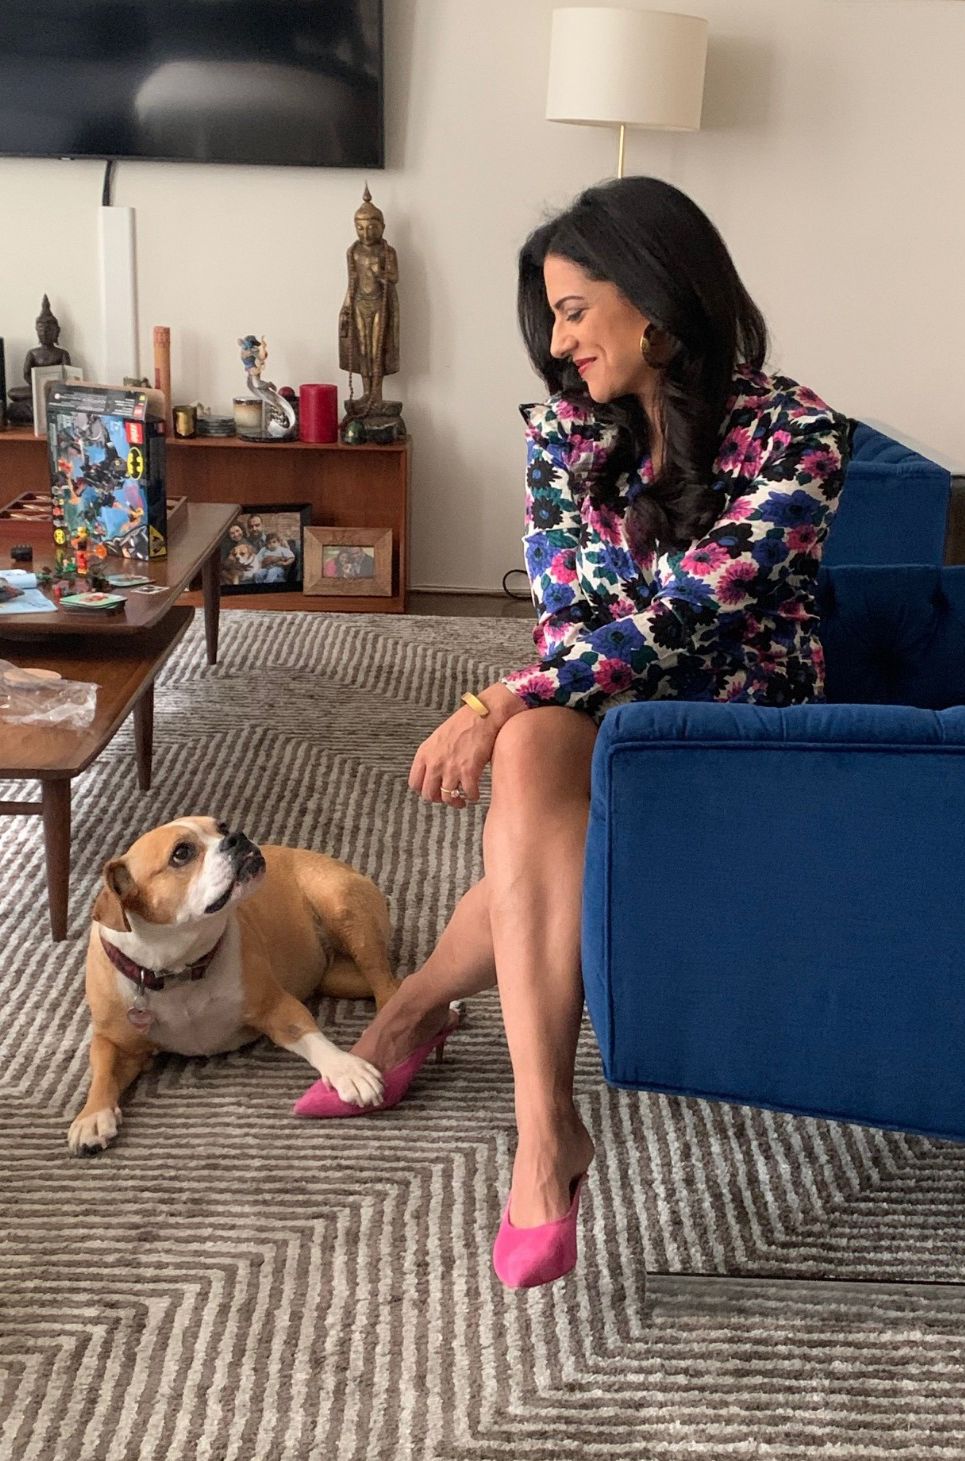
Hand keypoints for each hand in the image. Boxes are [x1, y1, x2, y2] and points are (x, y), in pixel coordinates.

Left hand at [409, 684, 524, 808]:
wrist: (482, 715)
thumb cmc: (463, 724)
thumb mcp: (437, 738)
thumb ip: (432, 756)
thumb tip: (433, 773)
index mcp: (424, 754)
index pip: (414, 783)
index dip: (424, 791)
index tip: (433, 792)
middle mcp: (435, 763)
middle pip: (429, 794)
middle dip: (439, 799)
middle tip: (448, 798)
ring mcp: (451, 768)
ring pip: (447, 798)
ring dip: (456, 802)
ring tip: (463, 800)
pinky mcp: (469, 771)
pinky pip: (469, 794)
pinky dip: (473, 796)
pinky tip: (475, 793)